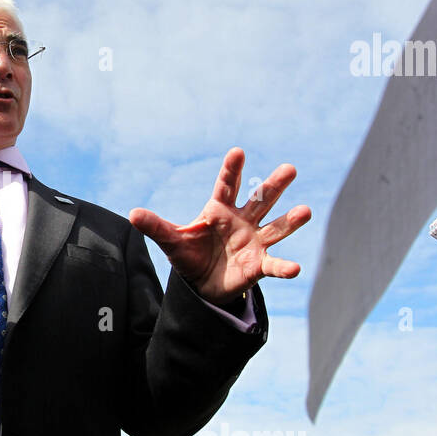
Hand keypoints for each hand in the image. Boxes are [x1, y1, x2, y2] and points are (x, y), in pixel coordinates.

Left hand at [129, 148, 310, 306]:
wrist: (203, 284)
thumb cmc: (190, 255)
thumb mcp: (172, 240)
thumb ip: (156, 226)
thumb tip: (131, 214)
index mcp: (220, 210)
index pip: (227, 185)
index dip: (233, 170)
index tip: (238, 152)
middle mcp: (242, 221)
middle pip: (261, 199)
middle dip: (274, 185)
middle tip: (290, 169)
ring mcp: (254, 241)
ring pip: (275, 228)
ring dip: (290, 221)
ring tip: (305, 211)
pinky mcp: (259, 265)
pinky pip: (274, 265)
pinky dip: (284, 267)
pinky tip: (295, 269)